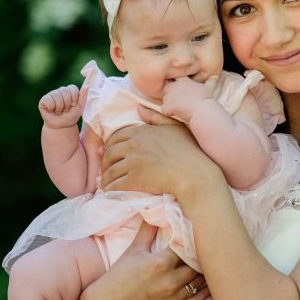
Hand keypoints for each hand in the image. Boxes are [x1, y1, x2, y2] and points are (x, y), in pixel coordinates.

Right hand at [39, 85, 87, 128]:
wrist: (61, 127)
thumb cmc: (70, 117)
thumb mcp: (79, 108)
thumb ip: (83, 97)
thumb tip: (87, 86)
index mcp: (69, 90)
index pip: (73, 88)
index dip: (74, 99)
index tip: (73, 106)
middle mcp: (60, 90)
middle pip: (65, 91)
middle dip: (67, 104)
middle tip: (65, 110)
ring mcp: (51, 94)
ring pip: (57, 96)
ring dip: (59, 108)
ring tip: (59, 111)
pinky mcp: (44, 100)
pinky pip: (48, 100)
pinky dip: (51, 107)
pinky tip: (52, 110)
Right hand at [72, 223, 207, 299]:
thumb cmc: (118, 276)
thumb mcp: (133, 250)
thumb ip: (148, 231)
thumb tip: (156, 209)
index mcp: (159, 263)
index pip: (186, 247)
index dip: (192, 239)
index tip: (197, 234)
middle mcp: (168, 282)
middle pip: (196, 265)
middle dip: (201, 256)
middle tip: (209, 247)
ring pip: (200, 283)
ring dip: (205, 273)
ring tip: (211, 263)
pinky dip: (204, 290)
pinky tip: (209, 282)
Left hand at [99, 120, 222, 201]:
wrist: (194, 174)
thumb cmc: (189, 150)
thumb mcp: (174, 127)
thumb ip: (155, 117)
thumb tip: (138, 108)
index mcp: (141, 131)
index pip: (116, 136)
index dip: (110, 145)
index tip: (109, 152)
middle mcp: (134, 145)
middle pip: (109, 153)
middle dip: (105, 161)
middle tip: (105, 168)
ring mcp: (133, 163)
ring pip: (110, 170)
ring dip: (105, 176)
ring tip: (106, 182)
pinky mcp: (134, 180)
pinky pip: (115, 184)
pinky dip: (109, 188)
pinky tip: (109, 191)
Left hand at [161, 76, 216, 121]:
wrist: (202, 109)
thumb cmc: (206, 98)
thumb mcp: (209, 88)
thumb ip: (210, 82)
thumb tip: (215, 76)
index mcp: (183, 81)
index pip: (175, 78)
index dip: (176, 83)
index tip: (180, 89)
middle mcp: (174, 86)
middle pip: (167, 87)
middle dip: (170, 93)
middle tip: (178, 100)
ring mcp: (170, 96)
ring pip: (164, 98)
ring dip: (168, 103)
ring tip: (178, 108)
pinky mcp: (168, 106)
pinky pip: (164, 109)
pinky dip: (168, 112)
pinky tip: (174, 114)